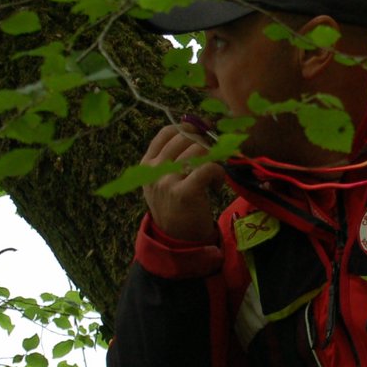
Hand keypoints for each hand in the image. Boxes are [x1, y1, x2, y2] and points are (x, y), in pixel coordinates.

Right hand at [140, 123, 225, 242]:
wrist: (176, 239)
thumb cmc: (176, 206)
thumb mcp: (163, 180)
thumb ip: (174, 157)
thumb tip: (199, 127)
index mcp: (147, 163)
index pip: (168, 132)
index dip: (190, 128)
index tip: (204, 134)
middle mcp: (154, 170)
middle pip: (186, 138)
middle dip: (205, 145)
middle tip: (212, 160)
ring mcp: (167, 181)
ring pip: (199, 149)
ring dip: (213, 159)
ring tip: (212, 176)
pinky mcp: (184, 192)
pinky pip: (208, 167)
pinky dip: (218, 173)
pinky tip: (216, 185)